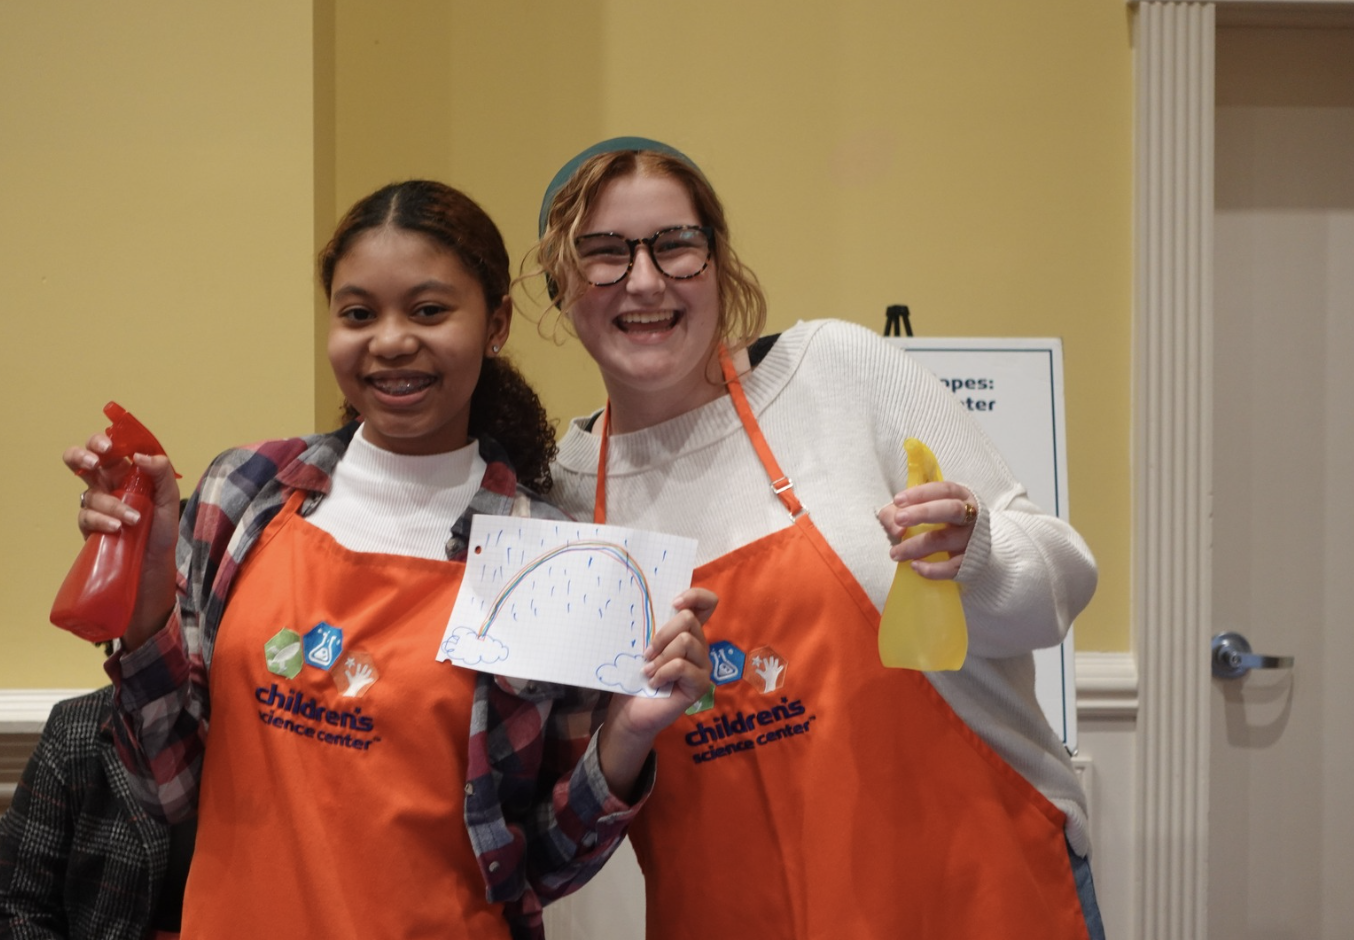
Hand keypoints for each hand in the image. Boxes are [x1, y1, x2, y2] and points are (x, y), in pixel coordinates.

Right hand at [64, 433, 181, 647]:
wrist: (154, 567)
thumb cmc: (161, 532)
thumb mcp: (170, 501)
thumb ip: (162, 474)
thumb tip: (141, 456)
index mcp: (126, 474)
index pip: (108, 449)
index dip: (103, 441)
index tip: (110, 445)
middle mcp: (107, 486)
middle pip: (79, 461)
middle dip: (81, 456)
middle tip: (96, 461)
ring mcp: (95, 507)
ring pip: (89, 492)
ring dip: (111, 504)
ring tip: (134, 519)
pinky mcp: (88, 528)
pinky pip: (86, 517)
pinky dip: (101, 520)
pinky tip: (117, 528)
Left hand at [597, 587, 715, 797]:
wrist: (631, 711)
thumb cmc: (635, 677)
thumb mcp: (642, 646)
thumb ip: (651, 627)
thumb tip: (641, 602)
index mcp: (687, 632)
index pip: (708, 603)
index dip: (695, 596)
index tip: (674, 603)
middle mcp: (699, 645)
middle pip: (689, 620)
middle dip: (662, 635)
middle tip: (646, 654)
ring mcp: (703, 665)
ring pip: (686, 642)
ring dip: (660, 657)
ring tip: (648, 671)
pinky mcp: (701, 684)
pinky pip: (683, 666)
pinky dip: (663, 672)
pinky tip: (654, 683)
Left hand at [878, 481, 977, 579]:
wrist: (970, 552)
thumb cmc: (937, 524)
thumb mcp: (916, 512)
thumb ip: (897, 514)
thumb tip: (897, 530)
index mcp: (961, 497)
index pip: (944, 490)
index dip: (921, 493)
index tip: (898, 500)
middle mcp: (971, 516)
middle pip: (952, 510)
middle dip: (923, 513)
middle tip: (899, 519)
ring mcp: (972, 540)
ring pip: (946, 539)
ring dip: (917, 546)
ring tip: (895, 553)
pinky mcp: (971, 563)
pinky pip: (953, 567)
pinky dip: (933, 569)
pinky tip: (915, 566)